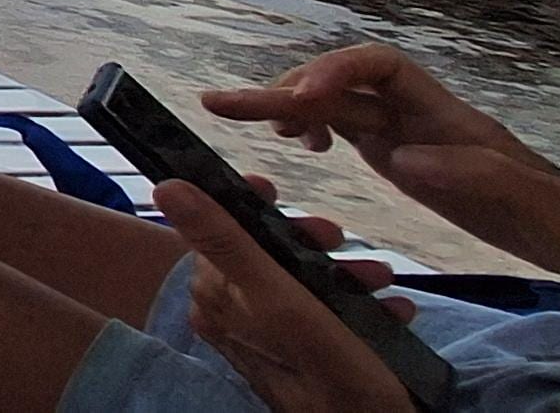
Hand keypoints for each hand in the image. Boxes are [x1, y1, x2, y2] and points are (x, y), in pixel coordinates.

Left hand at [156, 177, 415, 412]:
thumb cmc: (330, 372)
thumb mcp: (280, 298)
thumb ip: (227, 242)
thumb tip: (168, 187)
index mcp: (217, 299)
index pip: (212, 230)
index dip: (241, 203)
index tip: (273, 188)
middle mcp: (235, 316)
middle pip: (263, 252)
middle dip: (308, 239)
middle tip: (340, 238)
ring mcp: (271, 334)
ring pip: (303, 281)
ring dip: (347, 272)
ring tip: (380, 279)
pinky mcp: (308, 351)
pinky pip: (328, 314)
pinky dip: (361, 307)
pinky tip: (391, 311)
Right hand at [203, 44, 559, 277]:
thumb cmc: (554, 214)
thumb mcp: (521, 196)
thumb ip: (468, 171)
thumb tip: (402, 156)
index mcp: (443, 114)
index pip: (377, 66)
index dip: (333, 72)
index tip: (298, 101)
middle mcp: (416, 115)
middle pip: (340, 85)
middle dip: (282, 89)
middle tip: (221, 103)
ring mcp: (405, 134)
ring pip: (334, 106)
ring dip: (286, 106)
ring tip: (244, 119)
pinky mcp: (400, 158)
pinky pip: (344, 129)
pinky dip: (311, 128)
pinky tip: (300, 145)